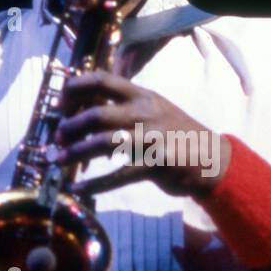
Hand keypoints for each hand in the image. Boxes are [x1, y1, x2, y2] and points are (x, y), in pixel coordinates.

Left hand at [51, 70, 230, 200]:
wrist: (213, 160)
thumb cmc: (177, 135)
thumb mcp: (155, 109)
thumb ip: (126, 106)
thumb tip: (86, 108)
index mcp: (143, 96)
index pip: (102, 80)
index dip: (75, 89)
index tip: (60, 104)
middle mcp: (145, 113)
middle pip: (97, 114)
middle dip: (71, 127)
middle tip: (57, 138)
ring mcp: (151, 139)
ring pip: (103, 143)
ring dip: (76, 153)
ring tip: (59, 162)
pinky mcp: (155, 165)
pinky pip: (118, 176)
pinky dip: (94, 184)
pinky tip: (77, 190)